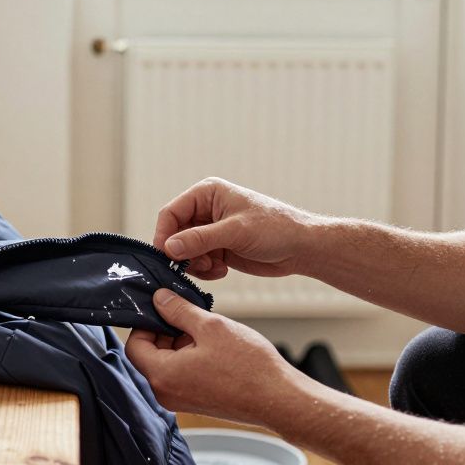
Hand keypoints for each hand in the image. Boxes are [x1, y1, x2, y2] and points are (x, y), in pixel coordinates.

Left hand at [125, 289, 300, 426]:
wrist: (278, 400)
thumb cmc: (248, 367)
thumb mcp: (210, 326)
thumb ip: (178, 310)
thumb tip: (159, 299)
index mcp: (162, 375)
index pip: (135, 345)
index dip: (147, 323)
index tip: (165, 309)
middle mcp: (166, 393)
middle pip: (150, 355)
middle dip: (167, 332)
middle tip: (190, 316)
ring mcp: (182, 401)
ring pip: (168, 364)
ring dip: (182, 344)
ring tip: (209, 332)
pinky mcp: (197, 403)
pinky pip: (183, 375)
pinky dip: (192, 358)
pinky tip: (216, 347)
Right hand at [154, 177, 314, 279]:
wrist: (300, 247)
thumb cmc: (275, 228)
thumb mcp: (235, 232)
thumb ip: (200, 239)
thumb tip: (169, 247)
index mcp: (207, 193)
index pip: (171, 213)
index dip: (164, 235)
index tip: (166, 257)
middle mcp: (205, 210)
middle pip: (174, 234)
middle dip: (182, 254)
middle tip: (196, 266)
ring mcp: (211, 231)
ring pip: (184, 251)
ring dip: (194, 264)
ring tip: (214, 268)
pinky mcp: (218, 248)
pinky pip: (197, 262)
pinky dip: (205, 270)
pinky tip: (222, 270)